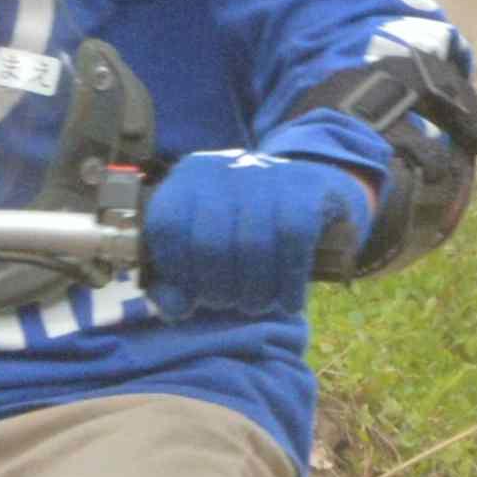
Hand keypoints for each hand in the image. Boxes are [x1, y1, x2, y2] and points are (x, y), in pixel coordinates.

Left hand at [141, 145, 371, 320]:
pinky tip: (289, 302)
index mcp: (190, 177)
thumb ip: (180, 278)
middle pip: (210, 242)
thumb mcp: (205, 244)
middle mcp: (225, 167)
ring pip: (253, 245)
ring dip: (254, 292)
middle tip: (229, 304)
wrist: (309, 190)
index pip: (167, 225)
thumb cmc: (245, 226)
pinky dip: (291, 282)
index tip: (193, 294)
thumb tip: (176, 309)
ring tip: (256, 306)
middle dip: (218, 290)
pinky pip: (294, 240)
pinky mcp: (307, 185)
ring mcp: (267, 172)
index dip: (177, 270)